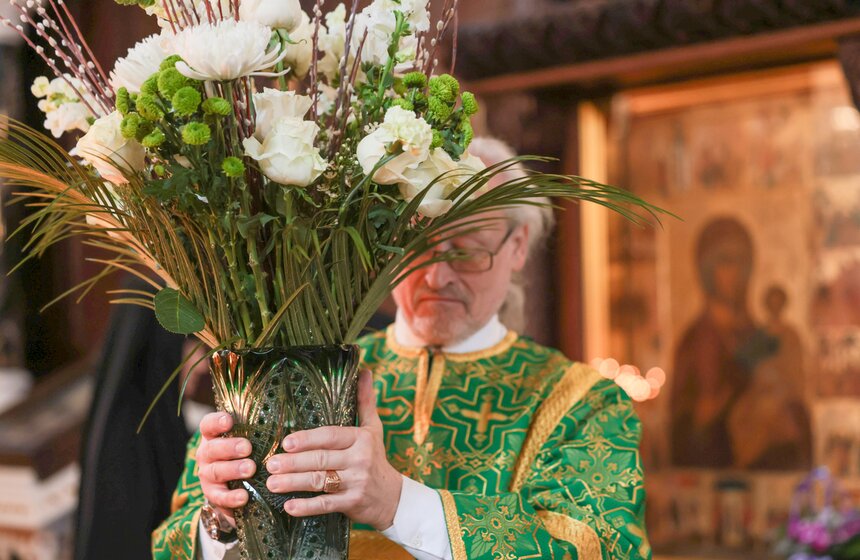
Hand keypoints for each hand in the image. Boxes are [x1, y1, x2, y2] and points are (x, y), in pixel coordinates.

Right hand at [196, 412, 255, 526]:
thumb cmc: (246, 453)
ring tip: (250, 469)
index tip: (229, 421)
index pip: (208, 425)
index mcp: (213, 436)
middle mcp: (206, 454)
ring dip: (233, 470)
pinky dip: (231, 497)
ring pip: (216, 471)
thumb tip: (283, 420)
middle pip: (213, 448)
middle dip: (230, 447)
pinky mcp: (213, 495)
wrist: (234, 486)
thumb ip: (258, 430)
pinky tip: (244, 497)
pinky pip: (219, 497)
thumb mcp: (249, 439)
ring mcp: (208, 475)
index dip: (216, 422)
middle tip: (247, 448)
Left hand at [265, 369, 402, 529]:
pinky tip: (289, 506)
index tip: (286, 442)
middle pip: (322, 459)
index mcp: (361, 439)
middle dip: (293, 463)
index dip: (308, 439)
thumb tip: (364, 371)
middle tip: (270, 464)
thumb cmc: (376, 458)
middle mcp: (360, 459)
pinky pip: (325, 504)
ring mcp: (356, 482)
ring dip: (293, 483)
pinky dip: (306, 506)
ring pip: (320, 481)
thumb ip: (365, 401)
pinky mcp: (352, 503)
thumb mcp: (373, 429)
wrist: (392, 497)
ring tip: (272, 483)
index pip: (331, 436)